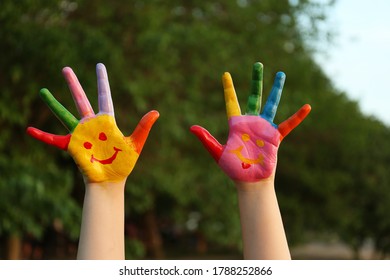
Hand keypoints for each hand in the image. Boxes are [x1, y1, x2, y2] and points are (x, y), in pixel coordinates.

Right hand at [27, 63, 158, 182]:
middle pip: (81, 99)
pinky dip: (42, 136)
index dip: (101, 80)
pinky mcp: (72, 145)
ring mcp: (81, 133)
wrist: (111, 180)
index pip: (104, 95)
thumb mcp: (135, 144)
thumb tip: (156, 111)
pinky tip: (29, 130)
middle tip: (65, 68)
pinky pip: (54, 139)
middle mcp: (92, 124)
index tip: (99, 66)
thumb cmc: (124, 163)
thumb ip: (143, 127)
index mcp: (107, 121)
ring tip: (42, 91)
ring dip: (53, 103)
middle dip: (73, 84)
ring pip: (65, 114)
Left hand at [190, 62, 310, 182]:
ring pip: (271, 104)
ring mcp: (264, 128)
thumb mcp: (217, 153)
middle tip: (258, 64)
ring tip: (280, 74)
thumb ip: (207, 139)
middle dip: (256, 80)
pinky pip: (288, 125)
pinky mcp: (275, 137)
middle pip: (254, 96)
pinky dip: (297, 117)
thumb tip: (191, 127)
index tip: (225, 74)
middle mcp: (251, 122)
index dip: (229, 88)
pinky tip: (307, 107)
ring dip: (276, 89)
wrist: (249, 181)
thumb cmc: (233, 169)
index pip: (232, 101)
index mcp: (236, 124)